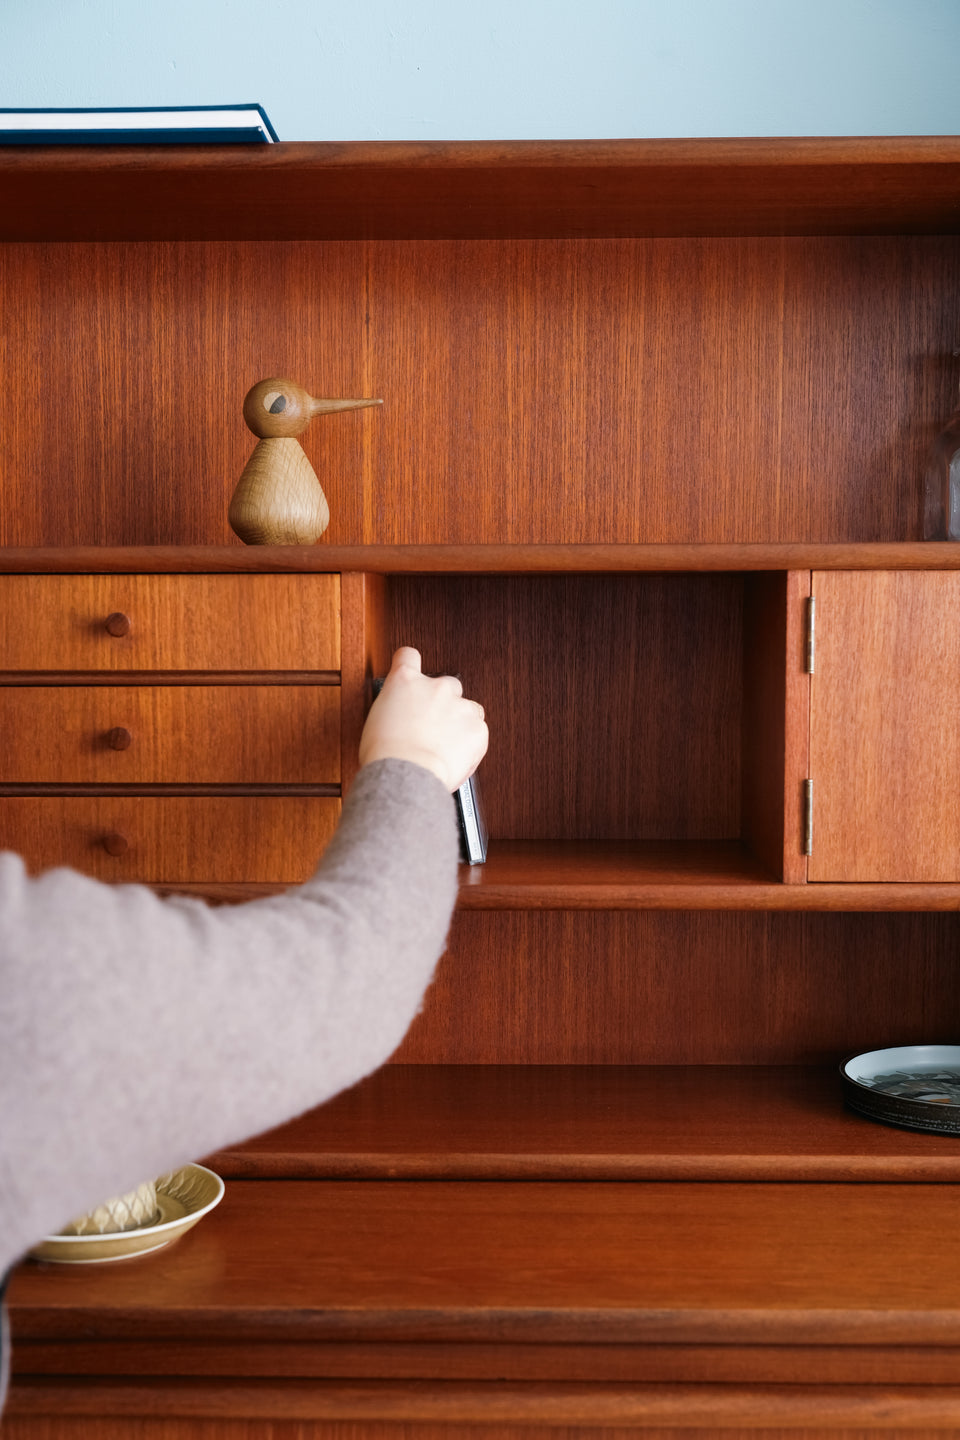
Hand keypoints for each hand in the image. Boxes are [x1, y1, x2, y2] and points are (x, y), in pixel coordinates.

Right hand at [358, 647, 488, 792]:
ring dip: (460, 723)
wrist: (407, 776)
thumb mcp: (376, 724)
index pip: (408, 656)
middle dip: (443, 703)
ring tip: (445, 747)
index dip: (411, 664)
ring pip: (468, 709)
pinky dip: (470, 744)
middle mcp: (435, 687)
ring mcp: (459, 706)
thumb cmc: (386, 756)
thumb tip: (402, 720)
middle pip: (447, 684)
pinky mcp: (477, 728)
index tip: (413, 673)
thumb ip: (395, 712)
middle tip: (433, 726)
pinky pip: (478, 732)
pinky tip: (455, 758)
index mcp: (404, 682)